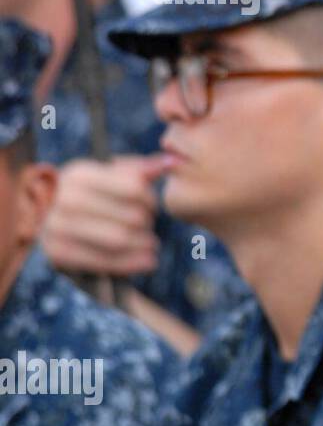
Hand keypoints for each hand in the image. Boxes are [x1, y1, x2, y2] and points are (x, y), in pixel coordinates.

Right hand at [41, 154, 169, 277]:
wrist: (47, 220)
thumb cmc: (91, 194)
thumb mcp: (108, 175)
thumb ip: (141, 169)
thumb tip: (173, 161)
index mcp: (79, 174)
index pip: (133, 188)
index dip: (150, 200)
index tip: (151, 206)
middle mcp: (65, 198)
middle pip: (130, 216)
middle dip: (147, 224)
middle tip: (148, 226)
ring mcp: (57, 226)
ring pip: (120, 240)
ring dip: (143, 244)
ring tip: (150, 244)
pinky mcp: (58, 252)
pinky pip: (105, 261)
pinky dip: (132, 263)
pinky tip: (149, 262)